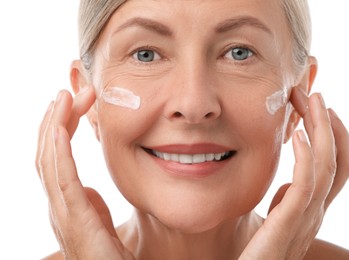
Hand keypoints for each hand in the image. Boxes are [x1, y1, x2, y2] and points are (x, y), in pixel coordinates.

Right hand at [35, 87, 134, 259]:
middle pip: (48, 153)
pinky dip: (57, 151)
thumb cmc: (111, 257)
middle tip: (69, 91)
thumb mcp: (100, 223)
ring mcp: (63, 213)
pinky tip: (58, 127)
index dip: (59, 128)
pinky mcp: (75, 220)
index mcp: (65, 204)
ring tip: (63, 97)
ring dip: (54, 125)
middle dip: (57, 119)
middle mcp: (58, 206)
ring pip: (49, 160)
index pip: (55, 158)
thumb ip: (92, 207)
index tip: (71, 104)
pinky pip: (62, 179)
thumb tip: (87, 189)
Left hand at [239, 88, 348, 259]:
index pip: (336, 168)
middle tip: (316, 95)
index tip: (321, 111)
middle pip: (336, 160)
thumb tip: (289, 183)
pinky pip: (306, 184)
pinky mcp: (289, 221)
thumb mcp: (277, 218)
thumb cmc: (259, 248)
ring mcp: (307, 217)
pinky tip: (299, 135)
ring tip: (312, 102)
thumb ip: (288, 202)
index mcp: (313, 208)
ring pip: (326, 167)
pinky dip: (307, 157)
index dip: (335, 137)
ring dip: (321, 130)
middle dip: (328, 125)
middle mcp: (317, 211)